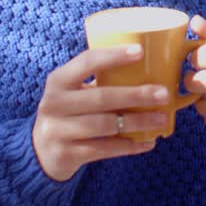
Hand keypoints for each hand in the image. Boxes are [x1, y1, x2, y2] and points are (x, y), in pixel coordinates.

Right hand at [32, 46, 169, 181]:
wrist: (41, 152)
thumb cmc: (70, 113)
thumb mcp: (73, 93)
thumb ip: (99, 82)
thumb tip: (152, 72)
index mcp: (58, 80)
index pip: (87, 61)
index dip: (113, 55)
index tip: (140, 51)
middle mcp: (53, 103)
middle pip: (101, 97)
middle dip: (136, 95)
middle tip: (163, 93)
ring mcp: (57, 130)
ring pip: (105, 125)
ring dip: (138, 122)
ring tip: (162, 118)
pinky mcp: (66, 154)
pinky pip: (104, 149)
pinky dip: (130, 146)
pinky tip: (149, 142)